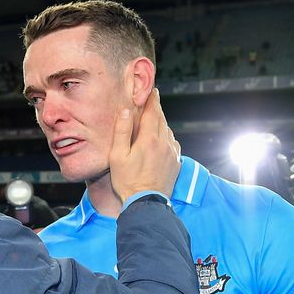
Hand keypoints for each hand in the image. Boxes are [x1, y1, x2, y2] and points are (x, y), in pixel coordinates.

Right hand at [109, 88, 180, 202]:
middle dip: (156, 109)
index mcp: (149, 139)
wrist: (146, 203)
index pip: (153, 112)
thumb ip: (122, 132)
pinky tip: (159, 141)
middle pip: (162, 119)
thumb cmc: (127, 181)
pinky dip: (166, 137)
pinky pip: (172, 143)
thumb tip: (125, 111)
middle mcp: (164, 143)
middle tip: (151, 101)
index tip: (152, 90)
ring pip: (168, 131)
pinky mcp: (176, 163)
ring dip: (161, 124)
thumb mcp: (117, 156)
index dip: (152, 99)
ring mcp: (172, 153)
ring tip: (153, 121)